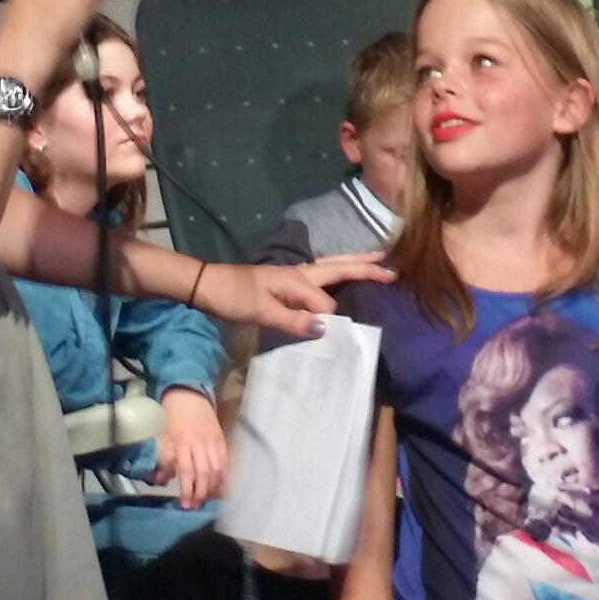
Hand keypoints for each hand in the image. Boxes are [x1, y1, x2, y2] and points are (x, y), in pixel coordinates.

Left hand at [156, 388, 226, 508]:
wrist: (188, 393)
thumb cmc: (172, 415)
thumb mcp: (162, 435)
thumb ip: (163, 457)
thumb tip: (161, 480)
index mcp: (182, 442)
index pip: (187, 471)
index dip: (187, 489)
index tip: (185, 504)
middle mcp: (199, 443)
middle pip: (204, 473)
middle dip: (201, 492)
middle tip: (196, 506)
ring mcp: (212, 441)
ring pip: (217, 469)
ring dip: (213, 487)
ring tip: (208, 498)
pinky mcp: (221, 439)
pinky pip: (226, 460)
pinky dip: (225, 475)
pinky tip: (221, 485)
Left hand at [191, 258, 393, 338]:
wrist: (205, 284)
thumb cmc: (232, 296)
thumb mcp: (260, 310)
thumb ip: (293, 319)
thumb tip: (327, 326)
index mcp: (297, 278)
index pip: (327, 302)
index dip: (333, 319)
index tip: (340, 338)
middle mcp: (299, 272)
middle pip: (339, 266)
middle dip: (366, 267)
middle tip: (393, 269)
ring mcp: (293, 275)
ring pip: (332, 266)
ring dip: (354, 263)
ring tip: (376, 261)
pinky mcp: (285, 281)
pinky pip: (321, 275)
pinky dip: (338, 272)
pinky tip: (340, 278)